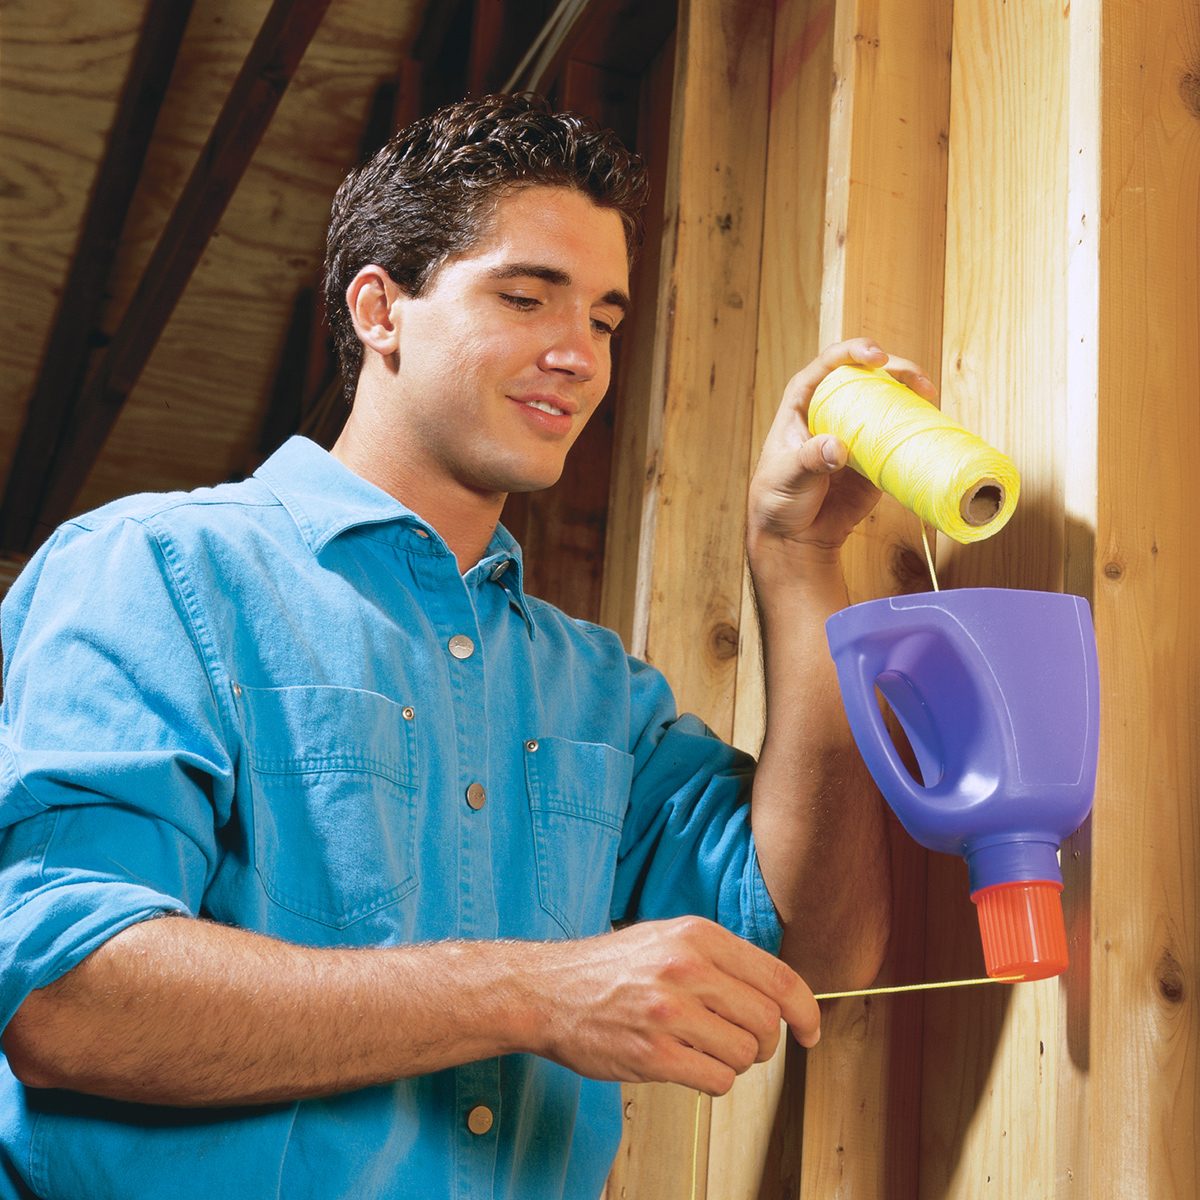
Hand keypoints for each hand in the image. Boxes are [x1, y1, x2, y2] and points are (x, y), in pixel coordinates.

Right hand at [526, 917, 818, 1095]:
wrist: (549, 990)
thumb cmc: (609, 968)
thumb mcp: (668, 938)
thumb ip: (719, 958)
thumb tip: (778, 992)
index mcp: (697, 935)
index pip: (779, 977)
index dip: (805, 1011)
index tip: (810, 1031)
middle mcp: (687, 969)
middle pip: (767, 1021)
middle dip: (765, 1043)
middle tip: (745, 1045)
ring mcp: (670, 1012)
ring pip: (745, 1055)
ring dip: (735, 1063)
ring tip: (705, 1050)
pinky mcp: (653, 1054)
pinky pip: (716, 1081)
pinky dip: (712, 1081)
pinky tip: (688, 1065)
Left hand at [748, 338, 936, 556]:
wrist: (796, 536)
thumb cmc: (777, 500)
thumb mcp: (787, 476)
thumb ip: (809, 460)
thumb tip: (839, 447)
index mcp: (803, 403)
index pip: (828, 365)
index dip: (852, 352)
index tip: (875, 357)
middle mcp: (832, 409)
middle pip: (866, 375)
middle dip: (894, 368)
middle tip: (915, 379)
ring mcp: (856, 431)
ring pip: (887, 399)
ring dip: (911, 392)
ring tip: (929, 395)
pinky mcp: (875, 454)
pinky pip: (899, 433)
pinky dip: (916, 425)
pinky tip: (932, 422)